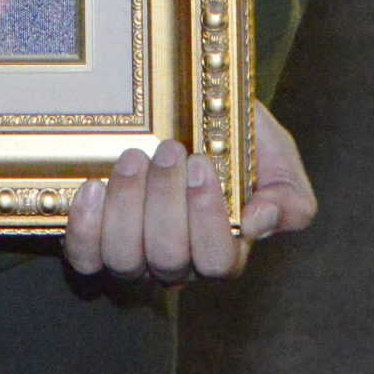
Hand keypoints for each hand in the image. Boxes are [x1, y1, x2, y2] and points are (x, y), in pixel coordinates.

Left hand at [63, 103, 315, 283]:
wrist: (186, 110)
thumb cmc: (235, 137)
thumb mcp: (277, 157)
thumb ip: (288, 195)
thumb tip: (257, 224)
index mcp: (224, 248)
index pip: (219, 261)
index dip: (207, 218)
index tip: (202, 163)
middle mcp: (177, 262)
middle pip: (168, 258)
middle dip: (166, 201)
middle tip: (169, 149)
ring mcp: (133, 256)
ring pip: (124, 259)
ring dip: (127, 206)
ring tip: (133, 158)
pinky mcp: (94, 243)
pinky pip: (84, 257)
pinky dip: (85, 226)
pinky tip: (93, 186)